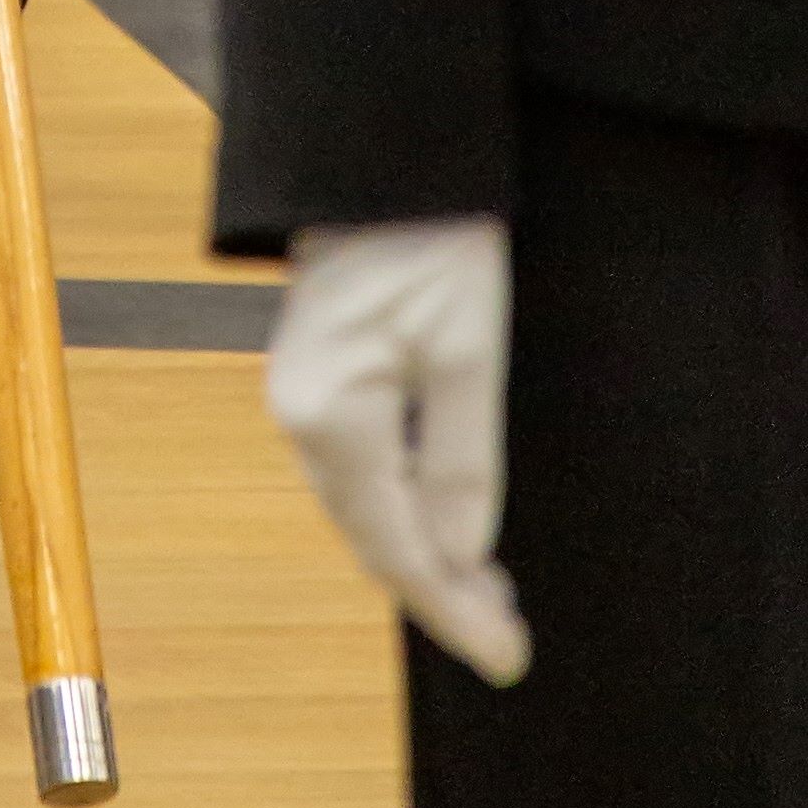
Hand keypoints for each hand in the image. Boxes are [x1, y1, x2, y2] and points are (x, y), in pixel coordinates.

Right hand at [265, 219, 527, 686]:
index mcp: (330, 411)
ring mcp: (301, 393)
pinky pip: (358, 467)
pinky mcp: (318, 374)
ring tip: (490, 591)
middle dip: (440, 590)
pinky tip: (446, 522)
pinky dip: (402, 506)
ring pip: (363, 506)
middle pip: (371, 535)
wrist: (388, 148)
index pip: (395, 545)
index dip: (451, 610)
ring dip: (423, 551)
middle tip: (508, 638)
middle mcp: (299, 412)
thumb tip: (462, 555)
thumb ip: (462, 461)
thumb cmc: (435, 231)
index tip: (506, 659)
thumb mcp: (470, 347)